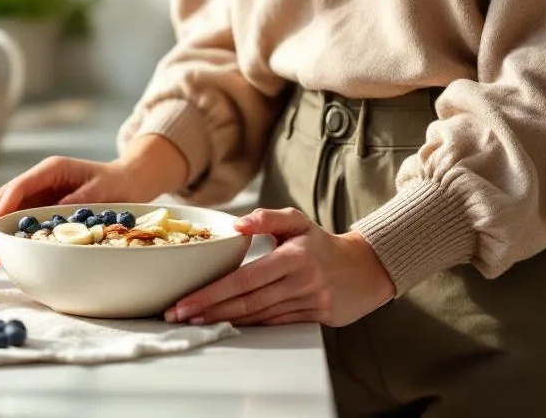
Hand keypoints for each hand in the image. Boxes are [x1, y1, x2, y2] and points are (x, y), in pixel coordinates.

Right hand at [0, 135, 188, 270]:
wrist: (127, 181)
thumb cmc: (116, 183)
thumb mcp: (101, 190)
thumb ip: (78, 201)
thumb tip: (55, 215)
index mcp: (49, 170)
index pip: (17, 188)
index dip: (1, 209)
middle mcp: (38, 180)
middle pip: (3, 200)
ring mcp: (37, 194)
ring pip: (4, 212)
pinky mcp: (40, 207)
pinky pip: (17, 221)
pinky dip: (6, 238)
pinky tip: (0, 256)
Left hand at [164, 208, 395, 326]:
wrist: (366, 268)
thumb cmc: (323, 244)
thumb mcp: (298, 222)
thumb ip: (267, 218)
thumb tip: (236, 225)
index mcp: (292, 257)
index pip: (243, 278)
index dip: (212, 293)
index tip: (186, 300)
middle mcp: (300, 281)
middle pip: (246, 301)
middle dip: (209, 310)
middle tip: (179, 315)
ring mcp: (308, 302)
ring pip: (259, 316)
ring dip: (224, 321)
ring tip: (196, 321)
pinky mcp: (314, 317)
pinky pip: (276, 323)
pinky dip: (250, 326)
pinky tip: (229, 325)